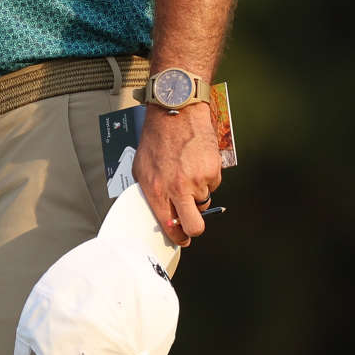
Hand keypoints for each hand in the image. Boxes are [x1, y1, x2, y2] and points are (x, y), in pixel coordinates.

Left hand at [132, 103, 223, 246]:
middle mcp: (178, 189)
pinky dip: (205, 178)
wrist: (175, 115)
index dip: (177, 236)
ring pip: (204, 202)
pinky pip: (212, 185)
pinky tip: (195, 163)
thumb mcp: (141, 168)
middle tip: (191, 222)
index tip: (180, 239)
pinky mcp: (213, 172)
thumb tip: (157, 209)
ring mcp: (198, 181)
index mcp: (157, 190)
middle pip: (195, 226)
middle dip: (194, 228)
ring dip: (197, 194)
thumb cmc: (156, 139)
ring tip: (187, 174)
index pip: (169, 225)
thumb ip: (149, 191)